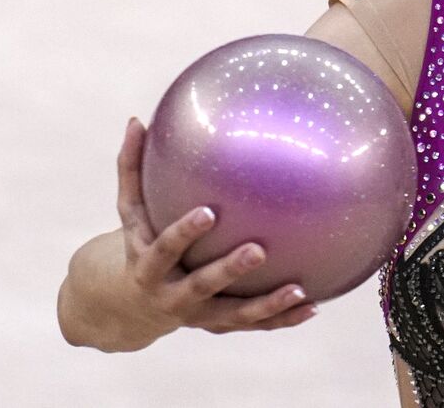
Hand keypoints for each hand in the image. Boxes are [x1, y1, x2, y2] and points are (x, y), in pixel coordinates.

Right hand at [115, 118, 319, 334]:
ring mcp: (198, 316)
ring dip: (267, 306)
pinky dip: (282, 319)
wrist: (128, 307)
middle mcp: (172, 297)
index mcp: (149, 267)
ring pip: (235, 314)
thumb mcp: (129, 212)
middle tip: (259, 250)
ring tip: (299, 290)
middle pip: (201, 285)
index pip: (164, 249)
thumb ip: (131, 168)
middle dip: (228, 270)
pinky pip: (254, 325)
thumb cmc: (136, 242)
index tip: (208, 212)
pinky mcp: (219, 325)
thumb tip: (138, 119)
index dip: (184, 233)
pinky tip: (315, 305)